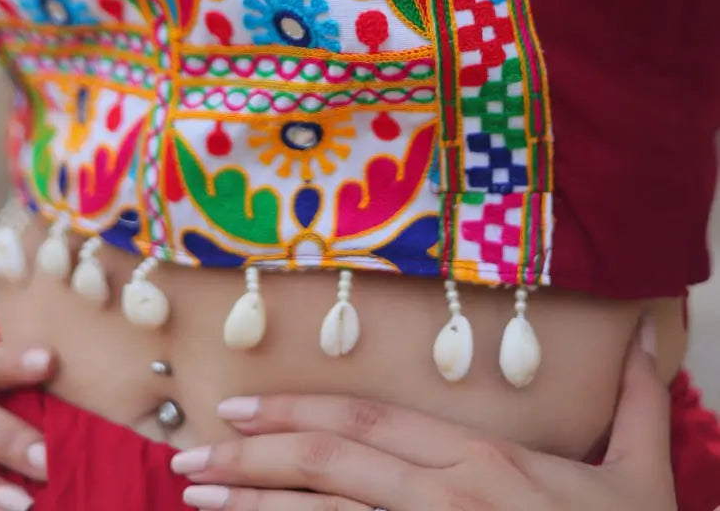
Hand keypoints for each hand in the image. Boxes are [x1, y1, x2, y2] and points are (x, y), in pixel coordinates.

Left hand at [171, 336, 676, 509]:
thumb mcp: (642, 476)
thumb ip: (637, 404)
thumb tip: (648, 339)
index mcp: (481, 463)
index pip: (366, 423)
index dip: (296, 412)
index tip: (236, 408)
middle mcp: (446, 500)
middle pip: (327, 466)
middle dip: (248, 459)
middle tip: (185, 456)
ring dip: (252, 509)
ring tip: (195, 499)